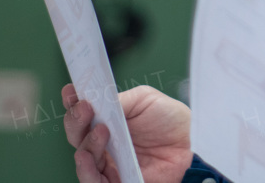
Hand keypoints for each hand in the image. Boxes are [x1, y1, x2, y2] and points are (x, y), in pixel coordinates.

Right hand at [63, 83, 192, 182]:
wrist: (193, 144)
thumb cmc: (170, 121)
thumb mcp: (146, 100)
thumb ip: (120, 101)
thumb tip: (97, 102)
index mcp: (109, 120)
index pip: (83, 113)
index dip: (73, 103)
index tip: (70, 91)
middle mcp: (104, 143)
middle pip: (77, 135)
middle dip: (75, 121)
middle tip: (84, 109)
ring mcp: (108, 164)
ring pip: (83, 157)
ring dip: (86, 142)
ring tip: (100, 130)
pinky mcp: (116, 182)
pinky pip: (93, 181)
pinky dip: (86, 170)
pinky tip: (87, 156)